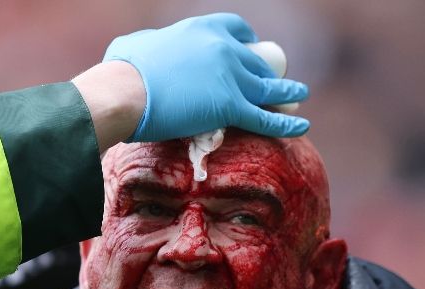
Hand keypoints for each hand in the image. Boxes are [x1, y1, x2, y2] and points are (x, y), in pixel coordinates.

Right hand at [103, 13, 309, 141]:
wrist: (124, 91)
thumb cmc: (122, 70)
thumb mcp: (139, 44)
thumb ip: (152, 46)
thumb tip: (146, 54)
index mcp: (202, 28)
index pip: (237, 29)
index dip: (248, 41)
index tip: (252, 49)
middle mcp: (223, 48)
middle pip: (256, 61)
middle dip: (267, 71)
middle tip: (272, 81)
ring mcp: (231, 77)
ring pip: (269, 86)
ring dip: (289, 90)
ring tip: (300, 94)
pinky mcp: (231, 106)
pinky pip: (266, 116)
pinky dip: (287, 122)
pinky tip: (302, 124)